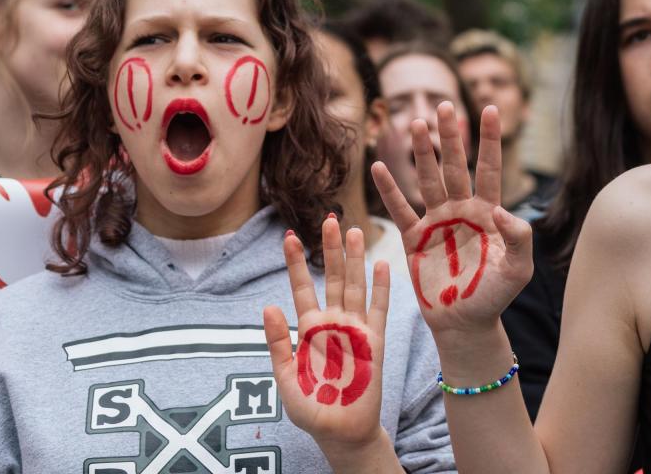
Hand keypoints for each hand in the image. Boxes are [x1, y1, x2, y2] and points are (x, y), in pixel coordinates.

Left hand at [264, 217, 391, 456]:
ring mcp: (355, 329)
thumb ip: (278, 343)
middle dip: (330, 249)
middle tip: (329, 218)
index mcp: (309, 329)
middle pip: (333, 277)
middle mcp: (333, 322)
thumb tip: (268, 306)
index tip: (289, 236)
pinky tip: (381, 263)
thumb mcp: (285, 378)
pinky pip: (379, 308)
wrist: (340, 431)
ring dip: (355, 259)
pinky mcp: (375, 340)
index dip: (296, 263)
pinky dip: (381, 286)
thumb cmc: (311, 408)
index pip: (301, 287)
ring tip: (353, 230)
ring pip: (356, 285)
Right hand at [373, 102, 532, 339]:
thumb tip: (502, 211)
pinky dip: (389, 189)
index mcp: (489, 212)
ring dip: (421, 153)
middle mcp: (462, 209)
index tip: (491, 108)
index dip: (490, 140)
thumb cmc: (496, 295)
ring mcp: (437, 221)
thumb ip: (518, 238)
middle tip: (444, 105)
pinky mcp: (414, 238)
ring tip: (416, 124)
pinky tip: (379, 166)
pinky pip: (400, 209)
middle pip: (456, 165)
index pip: (490, 168)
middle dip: (451, 137)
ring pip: (428, 179)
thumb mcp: (518, 269)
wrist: (466, 322)